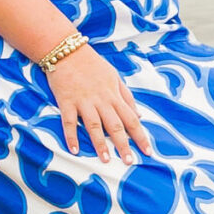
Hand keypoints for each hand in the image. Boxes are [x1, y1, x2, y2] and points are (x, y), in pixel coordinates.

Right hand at [45, 42, 153, 162]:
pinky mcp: (67, 101)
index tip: (147, 152)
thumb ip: (127, 97)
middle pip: (115, 125)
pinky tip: (74, 150)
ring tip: (106, 160)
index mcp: (114, 95)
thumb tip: (139, 116)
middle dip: (123, 144)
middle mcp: (101, 100)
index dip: (140, 136)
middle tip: (129, 162)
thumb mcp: (115, 77)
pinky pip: (69, 122)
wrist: (67, 51)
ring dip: (100, 144)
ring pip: (94, 125)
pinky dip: (71, 136)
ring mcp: (84, 101)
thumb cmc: (92, 64)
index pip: (131, 119)